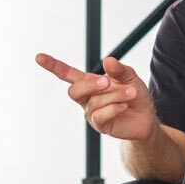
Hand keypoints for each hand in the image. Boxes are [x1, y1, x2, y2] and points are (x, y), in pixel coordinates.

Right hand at [35, 52, 155, 140]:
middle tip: (108, 82)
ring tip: (130, 93)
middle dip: (90, 85)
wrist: (146, 117)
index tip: (39, 57)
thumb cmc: (134, 95)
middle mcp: (86, 99)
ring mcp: (92, 113)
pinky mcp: (100, 126)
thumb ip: (118, 69)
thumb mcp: (129, 77)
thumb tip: (107, 61)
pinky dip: (114, 107)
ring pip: (94, 102)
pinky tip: (123, 106)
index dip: (53, 66)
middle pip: (73, 91)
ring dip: (114, 95)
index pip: (67, 74)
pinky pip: (100, 115)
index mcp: (89, 83)